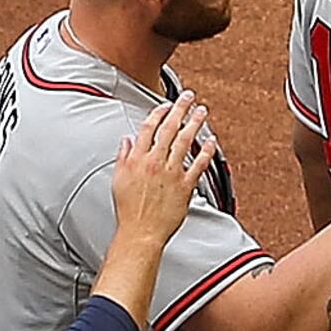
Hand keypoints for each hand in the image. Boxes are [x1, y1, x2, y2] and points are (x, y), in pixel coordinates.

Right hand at [108, 96, 216, 244]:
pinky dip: (206, 151)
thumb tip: (127, 141)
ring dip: (195, 123)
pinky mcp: (185, 186)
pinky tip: (211, 141)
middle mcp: (155, 163)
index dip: (159, 113)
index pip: (149, 128)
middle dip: (180, 109)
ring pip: (186, 141)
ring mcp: (172, 173)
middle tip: (189, 96)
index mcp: (138, 159)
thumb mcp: (119, 180)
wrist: (141, 233)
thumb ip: (124, 157)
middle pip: (170, 128)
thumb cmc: (129, 211)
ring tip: (202, 111)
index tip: (167, 104)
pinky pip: (198, 165)